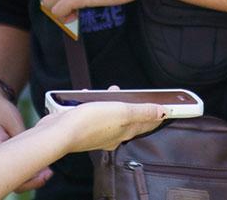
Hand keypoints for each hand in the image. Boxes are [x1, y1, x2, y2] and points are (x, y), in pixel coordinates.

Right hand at [0, 83, 50, 190]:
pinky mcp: (5, 154)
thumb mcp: (13, 121)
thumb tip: (39, 151)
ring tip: (48, 170)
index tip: (44, 173)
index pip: (11, 175)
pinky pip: (17, 165)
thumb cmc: (0, 110)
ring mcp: (0, 157)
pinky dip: (29, 165)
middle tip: (49, 172)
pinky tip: (41, 162)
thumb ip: (24, 137)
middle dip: (33, 180)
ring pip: (16, 173)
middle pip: (14, 180)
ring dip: (32, 173)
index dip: (28, 180)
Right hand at [39, 100, 167, 153]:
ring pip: (111, 116)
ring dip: (113, 103)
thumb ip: (142, 112)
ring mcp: (97, 133)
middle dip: (134, 106)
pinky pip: (93, 115)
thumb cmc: (89, 123)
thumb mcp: (122, 112)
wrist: (59, 133)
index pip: (147, 123)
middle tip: (137, 95)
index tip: (167, 109)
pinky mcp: (83, 128)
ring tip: (111, 92)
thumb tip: (162, 113)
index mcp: (125, 131)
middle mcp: (112, 135)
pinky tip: (88, 97)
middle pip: (129, 119)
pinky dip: (94, 105)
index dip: (157, 115)